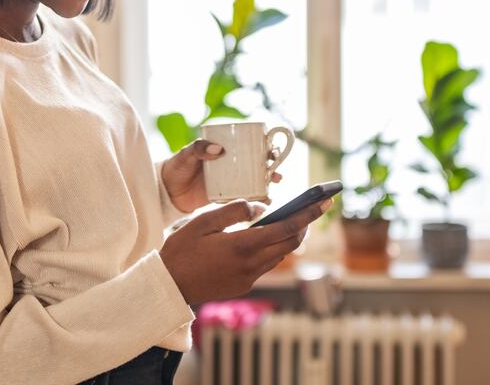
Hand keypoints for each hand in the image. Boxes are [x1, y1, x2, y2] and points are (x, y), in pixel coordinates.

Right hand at [160, 196, 331, 305]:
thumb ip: (233, 211)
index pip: (285, 228)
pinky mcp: (243, 285)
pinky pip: (265, 265)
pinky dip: (272, 250)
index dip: (307, 214)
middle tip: (314, 208)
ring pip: (279, 255)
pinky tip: (266, 239)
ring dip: (288, 238)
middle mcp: (251, 264)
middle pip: (289, 243)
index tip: (322, 203)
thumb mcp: (202, 221)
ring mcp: (248, 278)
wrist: (168, 287)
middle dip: (304, 225)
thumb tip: (259, 208)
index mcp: (243, 245)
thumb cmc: (181, 250)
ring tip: (294, 221)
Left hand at [161, 139, 282, 213]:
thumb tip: (218, 149)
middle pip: (259, 164)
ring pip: (256, 181)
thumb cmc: (177, 166)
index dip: (266, 147)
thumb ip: (199, 148)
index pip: (251, 145)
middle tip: (277, 174)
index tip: (273, 152)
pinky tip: (264, 204)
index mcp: (226, 149)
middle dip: (273, 168)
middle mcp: (232, 165)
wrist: (167, 191)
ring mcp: (231, 181)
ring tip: (273, 190)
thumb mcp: (186, 154)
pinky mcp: (226, 197)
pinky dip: (257, 200)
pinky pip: (246, 198)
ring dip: (268, 185)